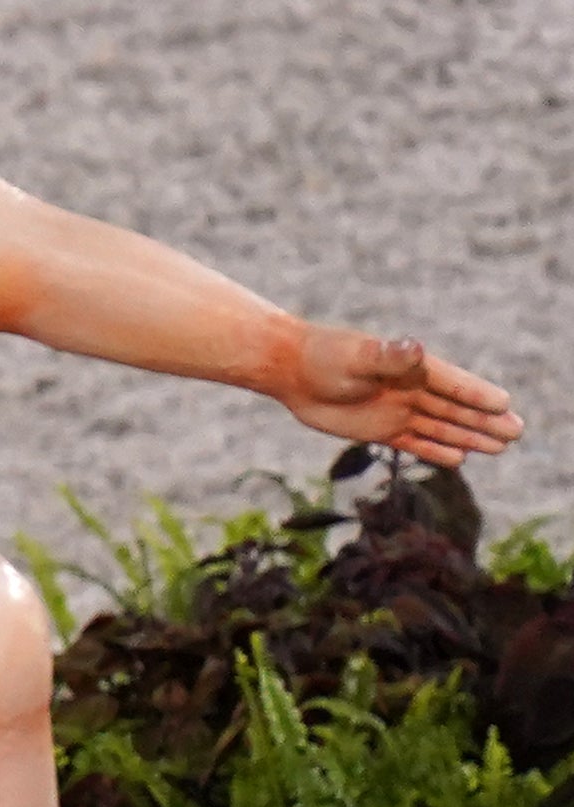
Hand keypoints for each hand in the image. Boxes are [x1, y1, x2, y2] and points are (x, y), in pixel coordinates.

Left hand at [277, 326, 523, 463]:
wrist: (290, 370)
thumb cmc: (324, 356)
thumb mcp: (357, 356)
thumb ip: (387, 356)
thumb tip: (414, 347)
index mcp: (410, 369)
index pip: (453, 385)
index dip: (478, 395)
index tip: (505, 404)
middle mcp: (409, 390)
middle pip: (455, 409)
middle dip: (485, 421)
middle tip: (517, 431)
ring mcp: (396, 410)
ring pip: (441, 428)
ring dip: (469, 437)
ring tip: (500, 447)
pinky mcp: (379, 428)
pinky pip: (414, 443)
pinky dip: (435, 451)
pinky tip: (459, 459)